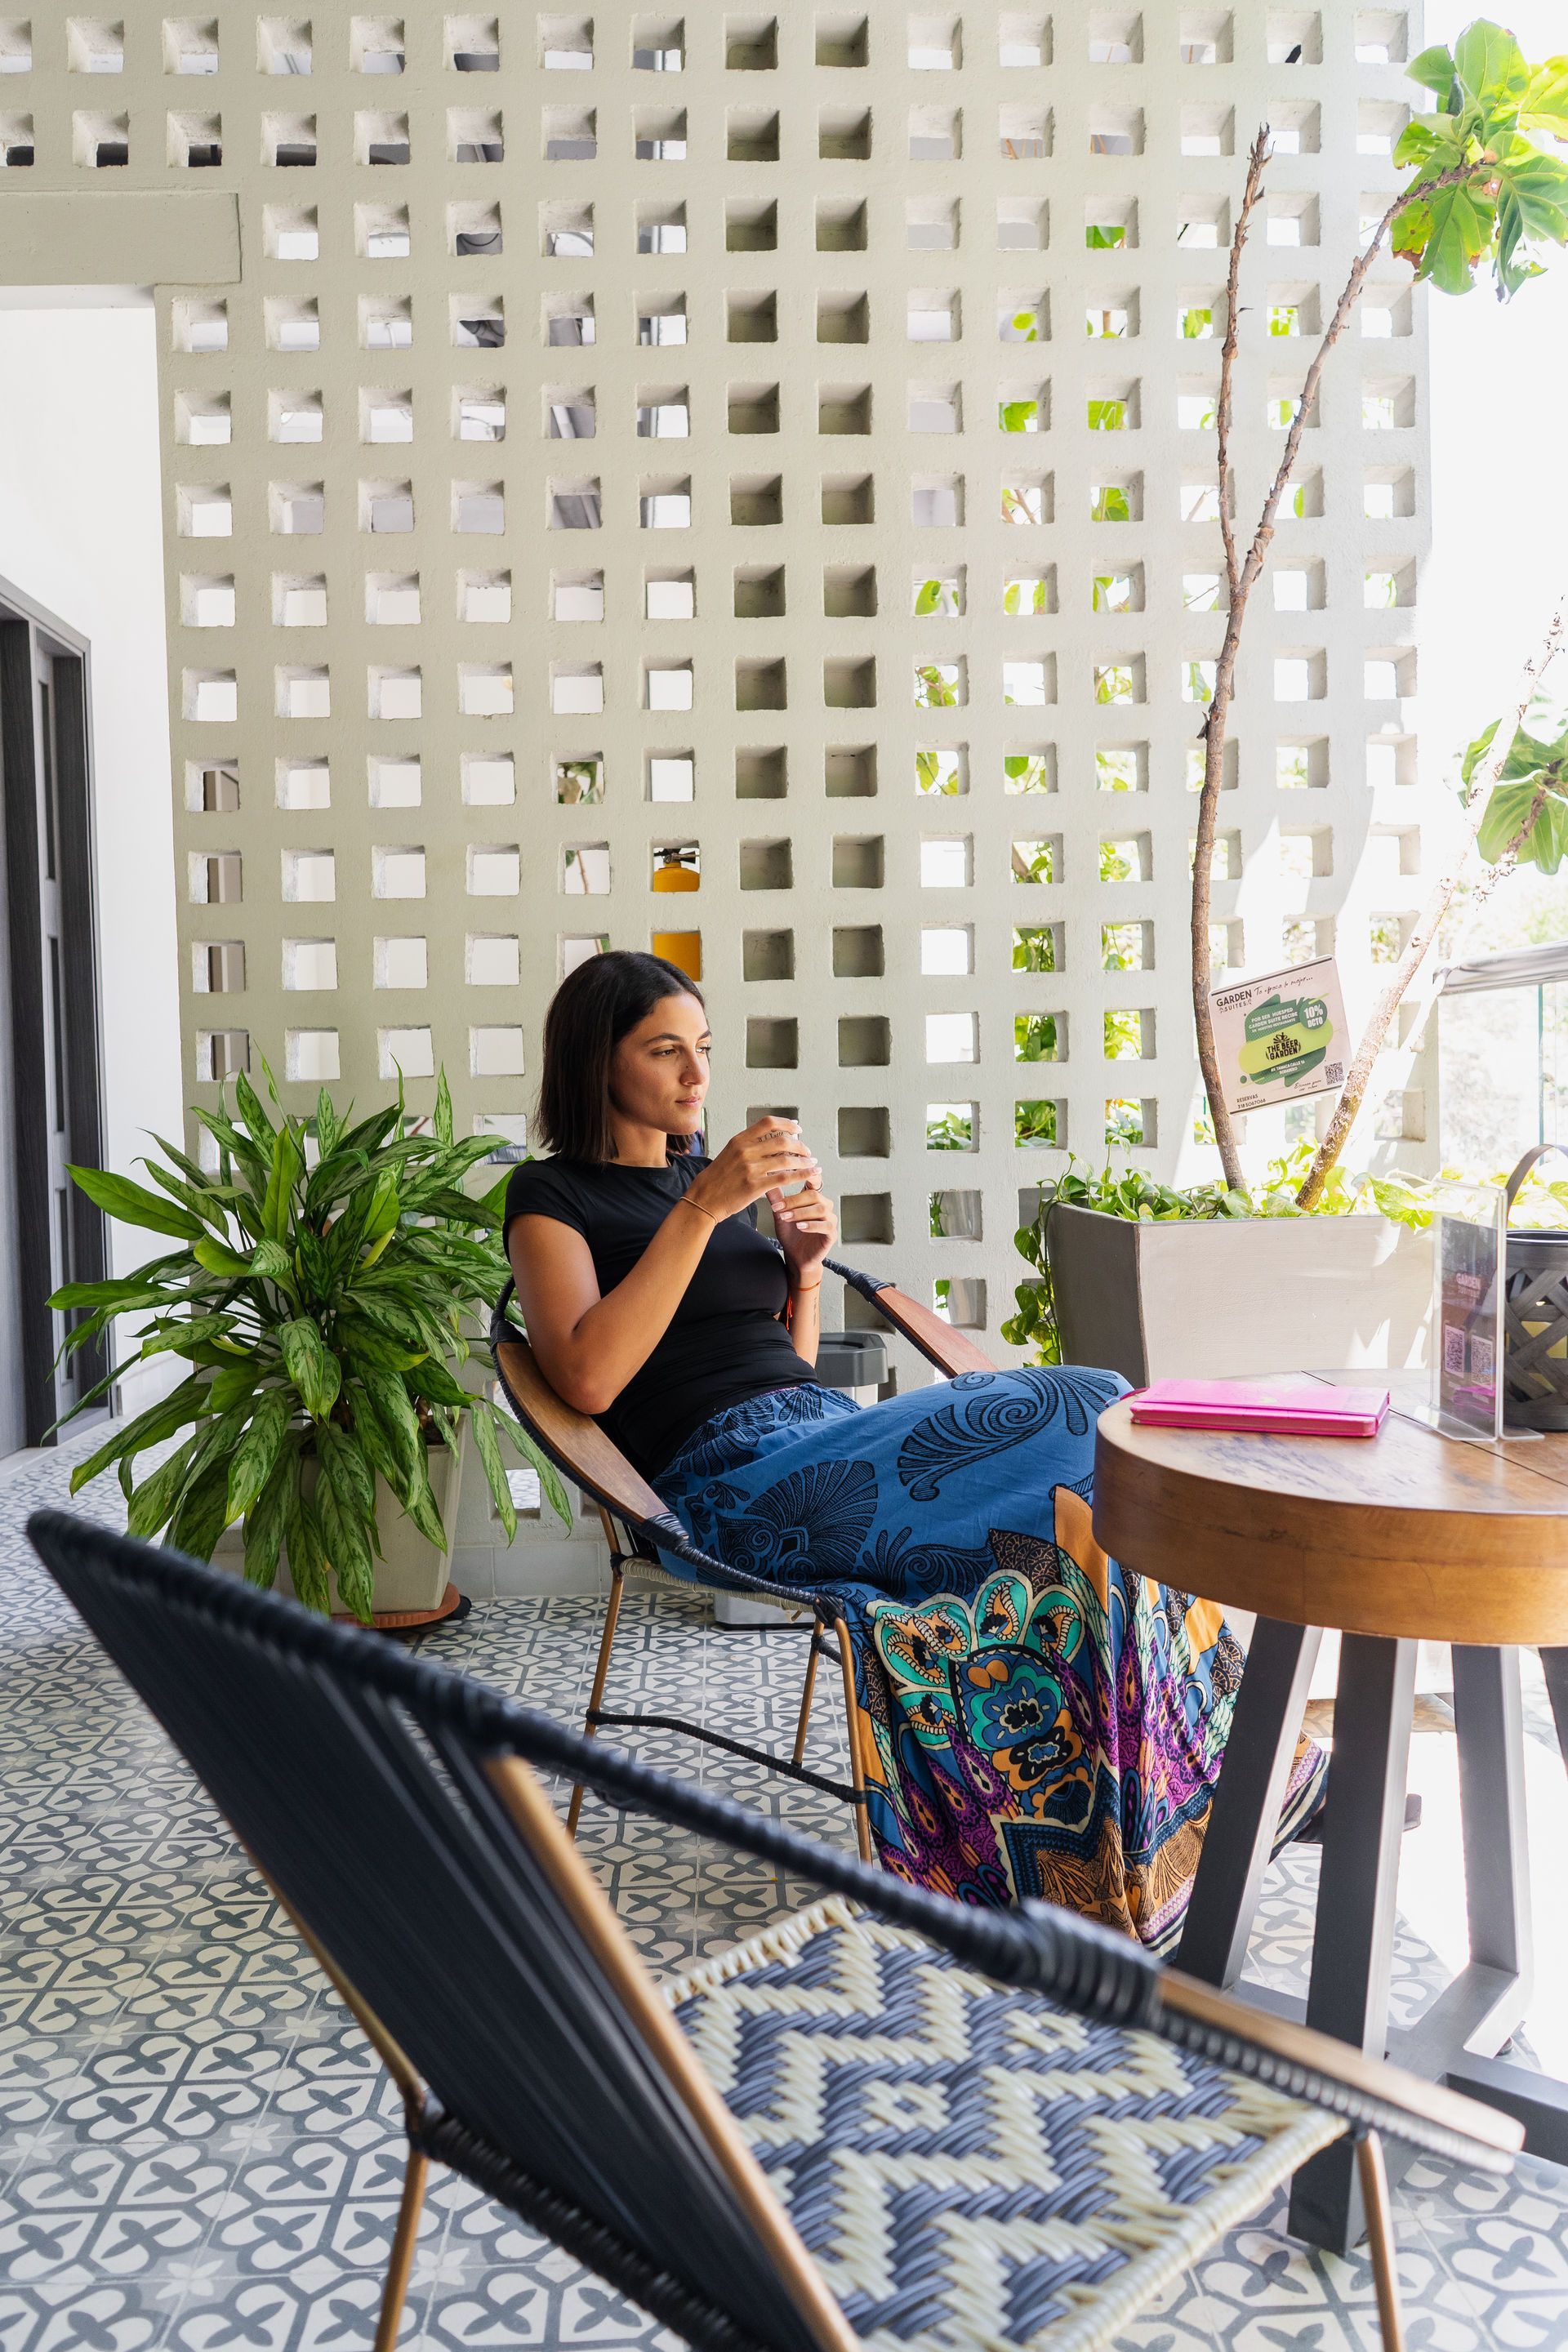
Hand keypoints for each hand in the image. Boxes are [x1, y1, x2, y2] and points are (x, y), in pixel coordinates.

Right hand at [685, 1118, 820, 1222]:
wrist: (703, 1199)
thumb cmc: (716, 1179)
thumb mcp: (729, 1154)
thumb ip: (748, 1146)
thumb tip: (771, 1140)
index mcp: (739, 1140)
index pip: (768, 1123)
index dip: (787, 1123)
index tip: (798, 1128)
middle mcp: (745, 1151)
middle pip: (782, 1141)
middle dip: (800, 1145)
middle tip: (807, 1151)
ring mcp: (750, 1169)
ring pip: (786, 1159)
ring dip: (804, 1161)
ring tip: (811, 1163)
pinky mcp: (755, 1186)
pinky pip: (785, 1178)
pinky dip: (801, 1175)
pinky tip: (809, 1174)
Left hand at [767, 1181, 836, 1281]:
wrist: (796, 1257)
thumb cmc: (790, 1234)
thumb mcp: (780, 1213)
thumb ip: (776, 1197)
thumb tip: (766, 1177)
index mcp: (813, 1198)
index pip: (814, 1180)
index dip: (807, 1172)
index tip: (795, 1169)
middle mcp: (824, 1205)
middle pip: (813, 1195)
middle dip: (794, 1200)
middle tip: (779, 1207)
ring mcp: (830, 1219)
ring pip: (819, 1209)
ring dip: (800, 1212)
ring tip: (786, 1217)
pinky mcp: (832, 1233)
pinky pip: (825, 1226)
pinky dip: (811, 1225)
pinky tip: (800, 1226)